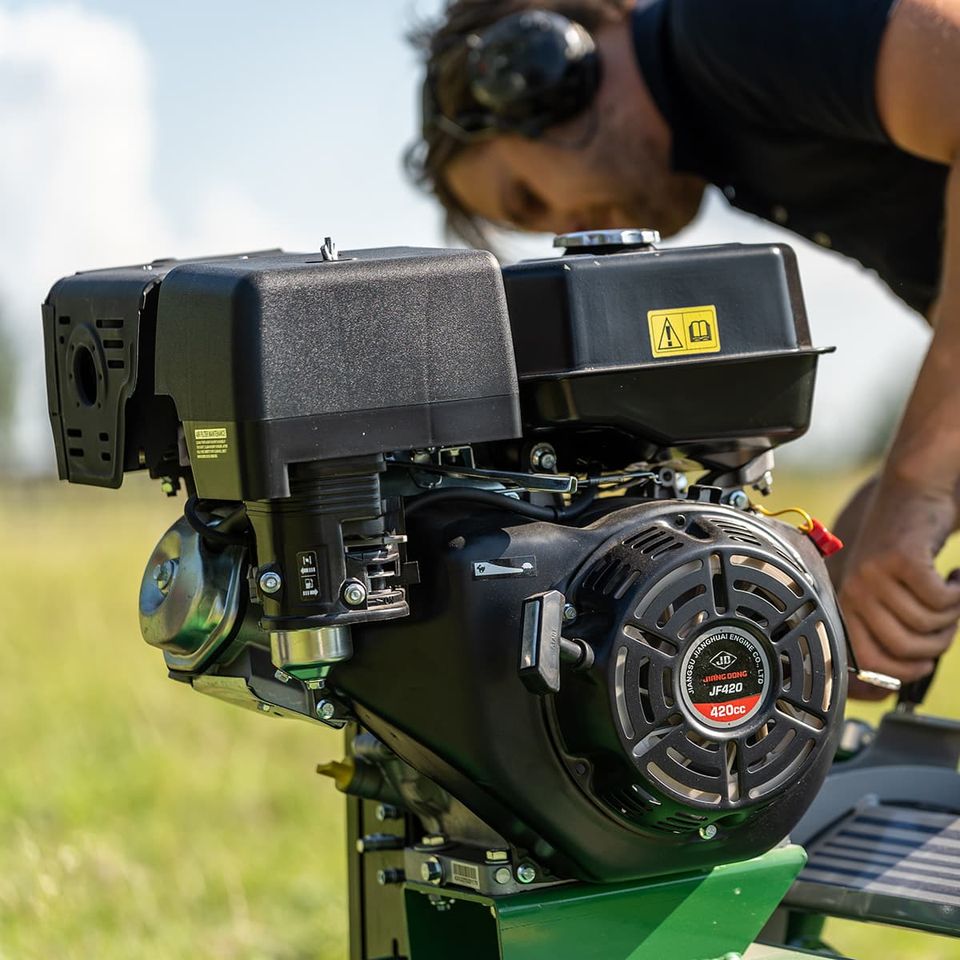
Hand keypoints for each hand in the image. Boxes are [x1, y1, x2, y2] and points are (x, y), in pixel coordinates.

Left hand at [838, 481, 959, 700]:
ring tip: (950, 590)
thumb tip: (899, 677)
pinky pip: (941, 600)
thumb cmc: (904, 549)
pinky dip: (959, 593)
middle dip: (938, 642)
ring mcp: (875, 574)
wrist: (912, 493)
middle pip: (906, 647)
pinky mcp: (902, 559)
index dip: (903, 671)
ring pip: (928, 623)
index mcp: (847, 603)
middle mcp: (854, 590)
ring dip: (953, 614)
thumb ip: (889, 627)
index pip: (869, 661)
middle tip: (949, 619)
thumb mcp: (886, 590)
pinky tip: (956, 575)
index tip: (926, 661)